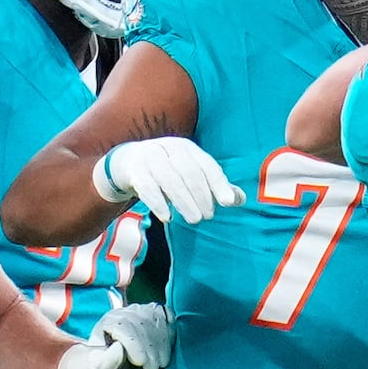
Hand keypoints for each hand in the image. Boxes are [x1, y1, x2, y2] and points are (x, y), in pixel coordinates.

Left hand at [56, 299, 174, 368]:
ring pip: (156, 318)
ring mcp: (141, 311)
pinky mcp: (154, 314)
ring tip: (160, 364)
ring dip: (162, 343)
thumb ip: (104, 362)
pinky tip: (166, 349)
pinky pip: (166, 315)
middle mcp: (123, 312)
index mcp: (107, 323)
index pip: (123, 325)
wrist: (113, 368)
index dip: (133, 344)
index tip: (140, 362)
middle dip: (150, 347)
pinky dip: (169, 331)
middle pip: (141, 322)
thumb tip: (118, 349)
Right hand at [96, 137, 244, 225]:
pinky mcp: (134, 170)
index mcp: (188, 148)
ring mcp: (150, 157)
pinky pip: (147, 187)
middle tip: (208, 216)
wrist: (128, 162)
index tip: (228, 203)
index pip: (207, 166)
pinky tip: (168, 217)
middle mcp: (170, 148)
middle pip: (189, 173)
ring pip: (169, 180)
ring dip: (184, 201)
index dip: (219, 184)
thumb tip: (239, 199)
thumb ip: (214, 186)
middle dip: (201, 196)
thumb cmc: (168, 171)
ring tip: (195, 220)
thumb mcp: (190, 174)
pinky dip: (158, 203)